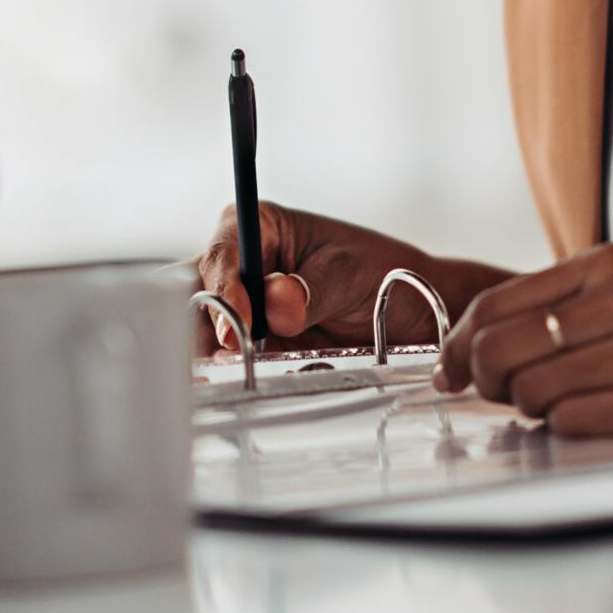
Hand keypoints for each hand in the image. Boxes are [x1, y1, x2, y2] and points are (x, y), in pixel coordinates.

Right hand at [191, 203, 498, 355]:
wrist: (411, 311)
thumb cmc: (384, 272)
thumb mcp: (350, 272)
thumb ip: (313, 288)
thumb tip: (278, 301)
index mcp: (261, 226)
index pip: (225, 252)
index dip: (223, 286)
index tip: (237, 320)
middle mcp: (245, 266)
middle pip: (201, 293)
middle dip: (204, 325)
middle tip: (220, 356)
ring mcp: (247, 308)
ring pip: (208, 332)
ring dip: (212, 356)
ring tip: (224, 377)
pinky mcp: (257, 345)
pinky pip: (232, 362)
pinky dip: (232, 375)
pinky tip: (236, 386)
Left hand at [434, 244, 612, 435]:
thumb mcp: (612, 275)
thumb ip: (545, 298)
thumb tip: (467, 345)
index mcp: (604, 267)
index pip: (498, 303)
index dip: (458, 341)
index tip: (449, 365)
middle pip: (503, 350)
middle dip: (483, 378)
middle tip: (492, 388)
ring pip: (533, 393)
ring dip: (526, 405)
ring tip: (547, 397)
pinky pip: (573, 423)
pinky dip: (562, 424)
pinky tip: (579, 410)